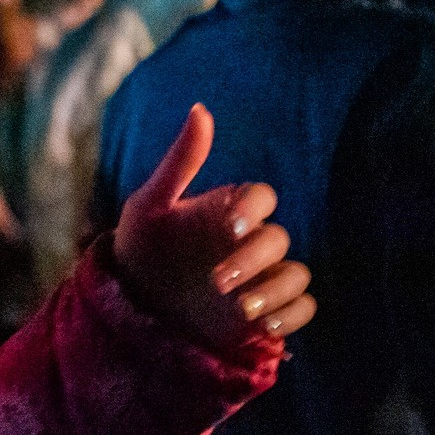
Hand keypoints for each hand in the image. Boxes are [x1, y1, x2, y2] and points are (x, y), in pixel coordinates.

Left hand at [110, 105, 314, 353]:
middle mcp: (250, 242)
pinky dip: (291, 316)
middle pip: (278, 239)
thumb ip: (180, 162)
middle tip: (216, 280)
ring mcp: (261, 277)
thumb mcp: (150, 205)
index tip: (231, 227)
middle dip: (253, 258)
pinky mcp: (267, 312)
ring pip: (295, 275)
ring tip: (240, 309)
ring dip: (275, 291)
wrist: (132, 307)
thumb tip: (200, 109)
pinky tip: (263, 325)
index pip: (261, 197)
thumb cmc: (141, 248)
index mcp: (227, 210)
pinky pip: (301, 309)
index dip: (253, 208)